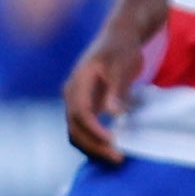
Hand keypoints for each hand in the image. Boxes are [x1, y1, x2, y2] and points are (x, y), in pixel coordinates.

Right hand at [60, 8, 153, 164]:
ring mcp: (76, 102)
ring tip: (116, 158)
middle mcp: (72, 94)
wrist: (119, 37)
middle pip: (75, 128)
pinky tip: (112, 149)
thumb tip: (114, 113)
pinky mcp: (85, 107)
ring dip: (93, 148)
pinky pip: (84, 130)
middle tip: (118, 158)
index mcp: (78, 82)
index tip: (113, 142)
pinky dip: (95, 142)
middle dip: (94, 146)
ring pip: (77, 133)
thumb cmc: (121, 48)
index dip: (94, 130)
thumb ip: (117, 89)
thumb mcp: (122, 65)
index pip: (80, 113)